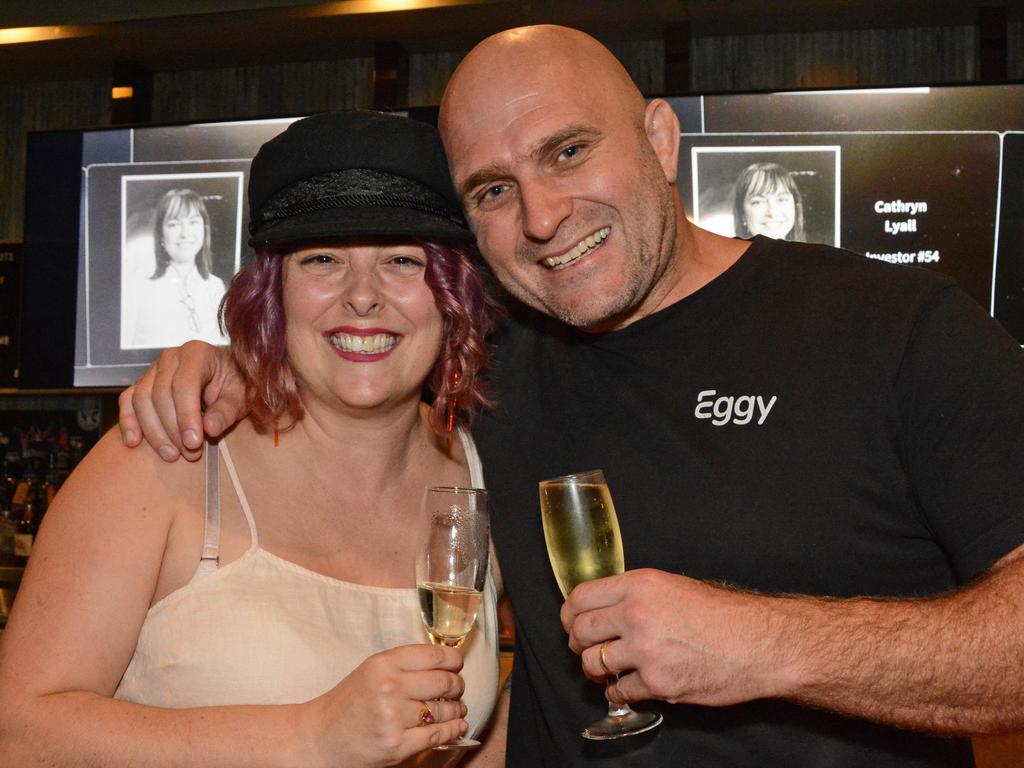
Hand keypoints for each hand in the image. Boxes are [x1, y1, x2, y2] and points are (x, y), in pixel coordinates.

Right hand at [118, 341, 246, 461]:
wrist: (226, 376)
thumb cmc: (234, 385)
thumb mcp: (241, 398)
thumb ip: (227, 411)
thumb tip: (209, 428)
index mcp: (197, 354)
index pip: (184, 385)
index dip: (187, 416)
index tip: (194, 443)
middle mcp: (171, 357)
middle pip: (160, 394)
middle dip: (172, 429)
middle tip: (189, 453)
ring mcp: (153, 369)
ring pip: (141, 400)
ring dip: (153, 431)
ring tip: (171, 455)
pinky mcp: (141, 383)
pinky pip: (127, 401)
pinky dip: (129, 422)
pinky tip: (134, 442)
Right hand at [305, 644, 469, 767]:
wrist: (320, 738)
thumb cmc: (348, 703)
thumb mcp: (372, 670)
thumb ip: (405, 664)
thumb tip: (446, 663)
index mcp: (383, 663)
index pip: (435, 655)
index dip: (453, 661)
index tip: (456, 665)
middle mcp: (389, 688)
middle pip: (444, 681)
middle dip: (457, 685)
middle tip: (456, 688)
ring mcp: (393, 718)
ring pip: (444, 710)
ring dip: (457, 709)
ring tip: (457, 708)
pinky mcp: (396, 746)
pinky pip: (437, 735)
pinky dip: (453, 730)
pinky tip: (458, 725)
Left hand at [561, 568, 789, 706]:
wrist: (759, 643)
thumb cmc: (724, 615)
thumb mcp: (674, 586)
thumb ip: (636, 595)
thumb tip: (605, 609)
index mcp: (640, 585)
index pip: (580, 597)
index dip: (569, 614)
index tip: (572, 623)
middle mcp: (637, 614)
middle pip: (580, 631)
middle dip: (578, 643)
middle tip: (586, 648)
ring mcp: (645, 651)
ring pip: (592, 663)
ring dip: (595, 670)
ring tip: (607, 669)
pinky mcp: (658, 683)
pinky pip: (618, 691)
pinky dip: (619, 692)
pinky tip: (629, 686)